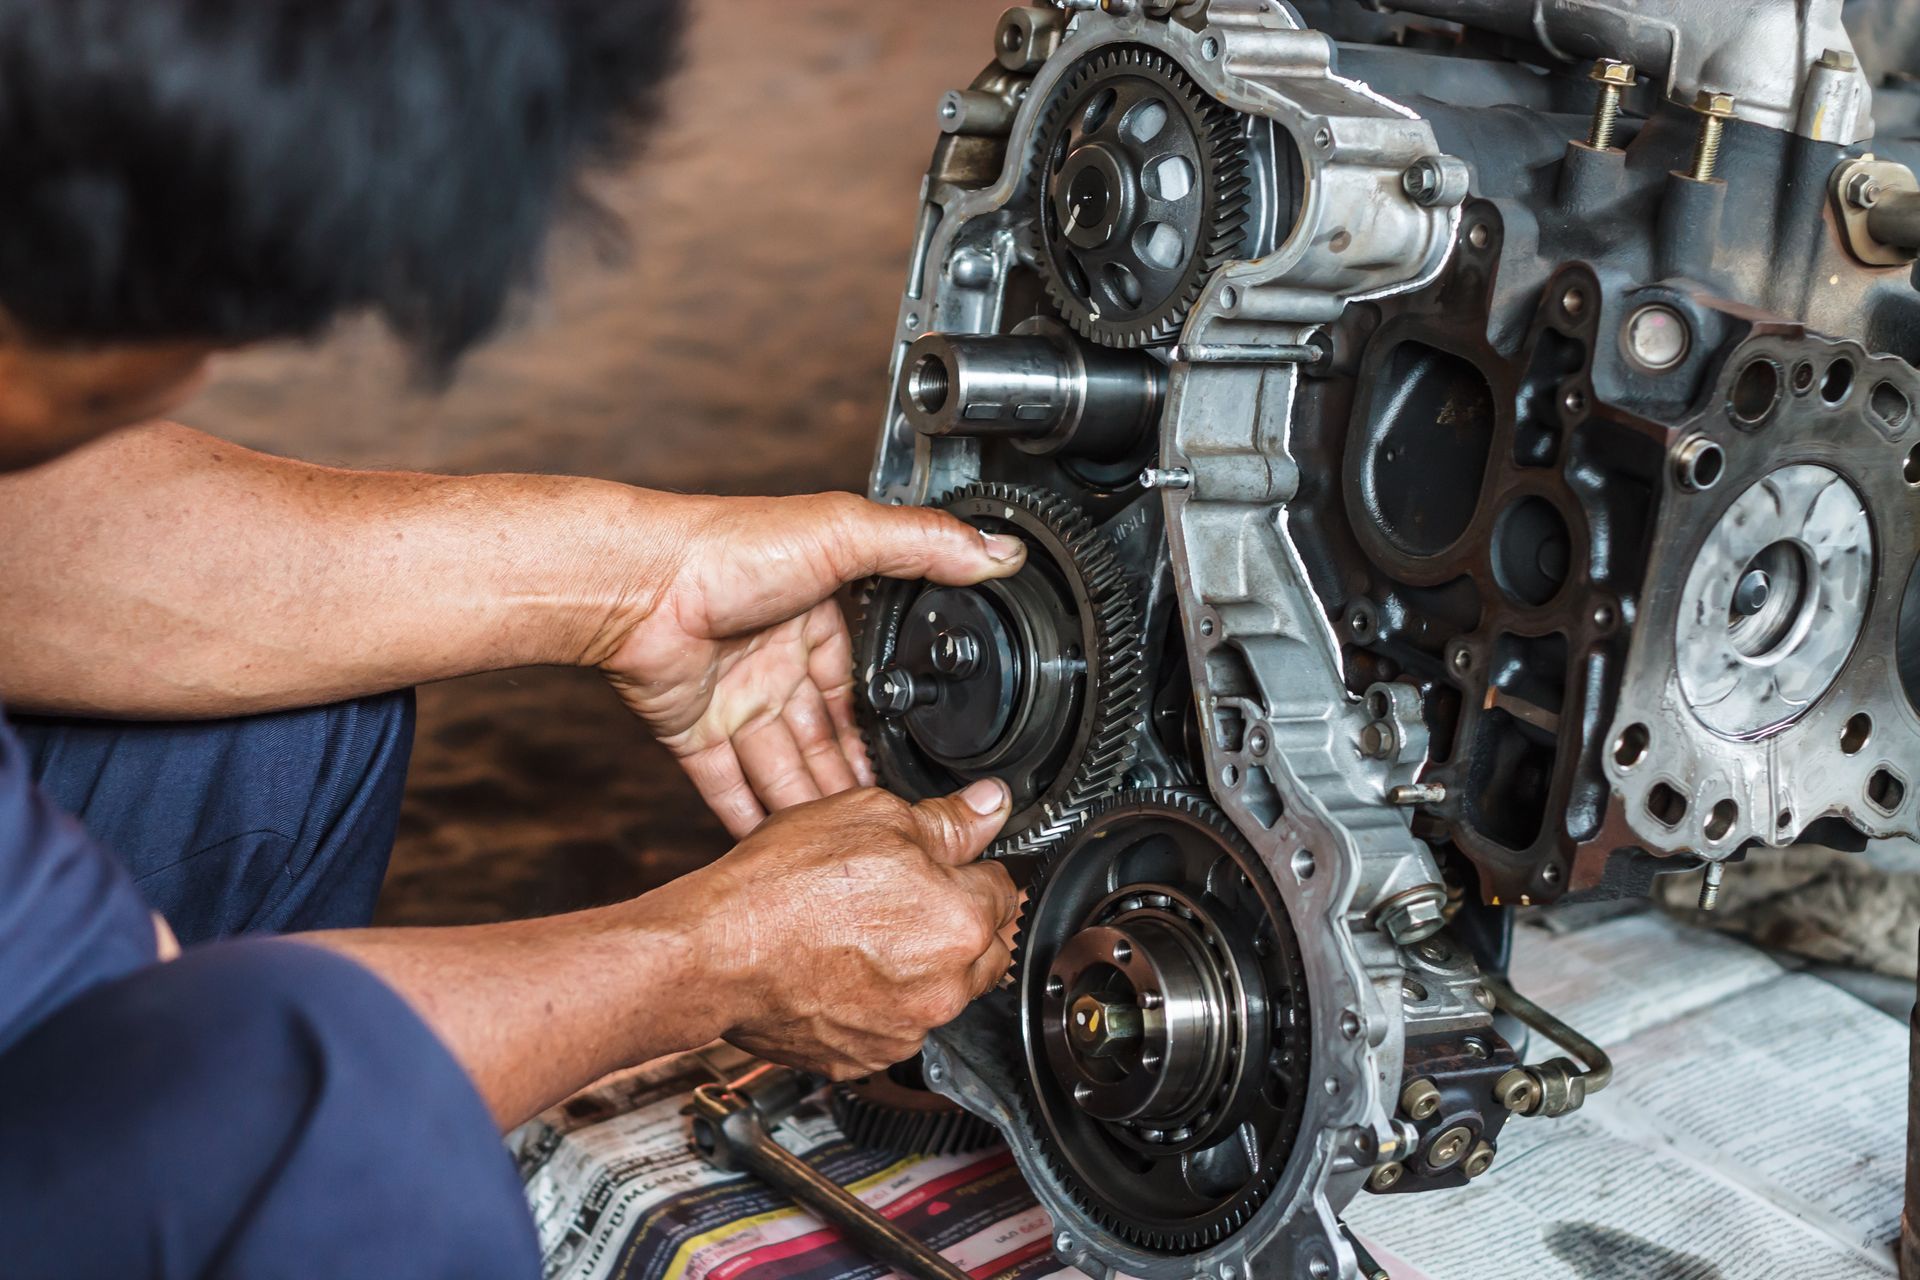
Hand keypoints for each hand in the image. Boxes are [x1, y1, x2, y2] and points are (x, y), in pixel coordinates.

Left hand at [600, 492, 1024, 835]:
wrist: (638, 583)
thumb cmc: (732, 548)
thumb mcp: (845, 533)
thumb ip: (925, 545)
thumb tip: (999, 549)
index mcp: (821, 621)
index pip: (867, 691)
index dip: (892, 735)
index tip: (923, 776)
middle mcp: (780, 664)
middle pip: (829, 742)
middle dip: (857, 787)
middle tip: (893, 833)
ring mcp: (737, 701)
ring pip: (787, 773)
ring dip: (814, 813)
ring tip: (851, 854)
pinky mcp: (694, 733)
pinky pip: (729, 789)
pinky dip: (751, 822)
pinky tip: (779, 854)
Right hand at [672, 777, 1019, 1078]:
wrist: (713, 954)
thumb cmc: (780, 887)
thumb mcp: (871, 816)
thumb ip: (946, 820)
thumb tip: (988, 808)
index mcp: (959, 922)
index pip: (1006, 890)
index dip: (973, 870)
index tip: (947, 866)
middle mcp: (944, 987)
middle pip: (984, 950)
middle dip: (957, 923)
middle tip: (901, 898)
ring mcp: (904, 1030)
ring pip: (939, 993)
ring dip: (919, 968)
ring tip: (860, 934)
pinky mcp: (865, 1058)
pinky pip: (893, 1026)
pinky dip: (878, 1003)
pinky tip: (840, 970)